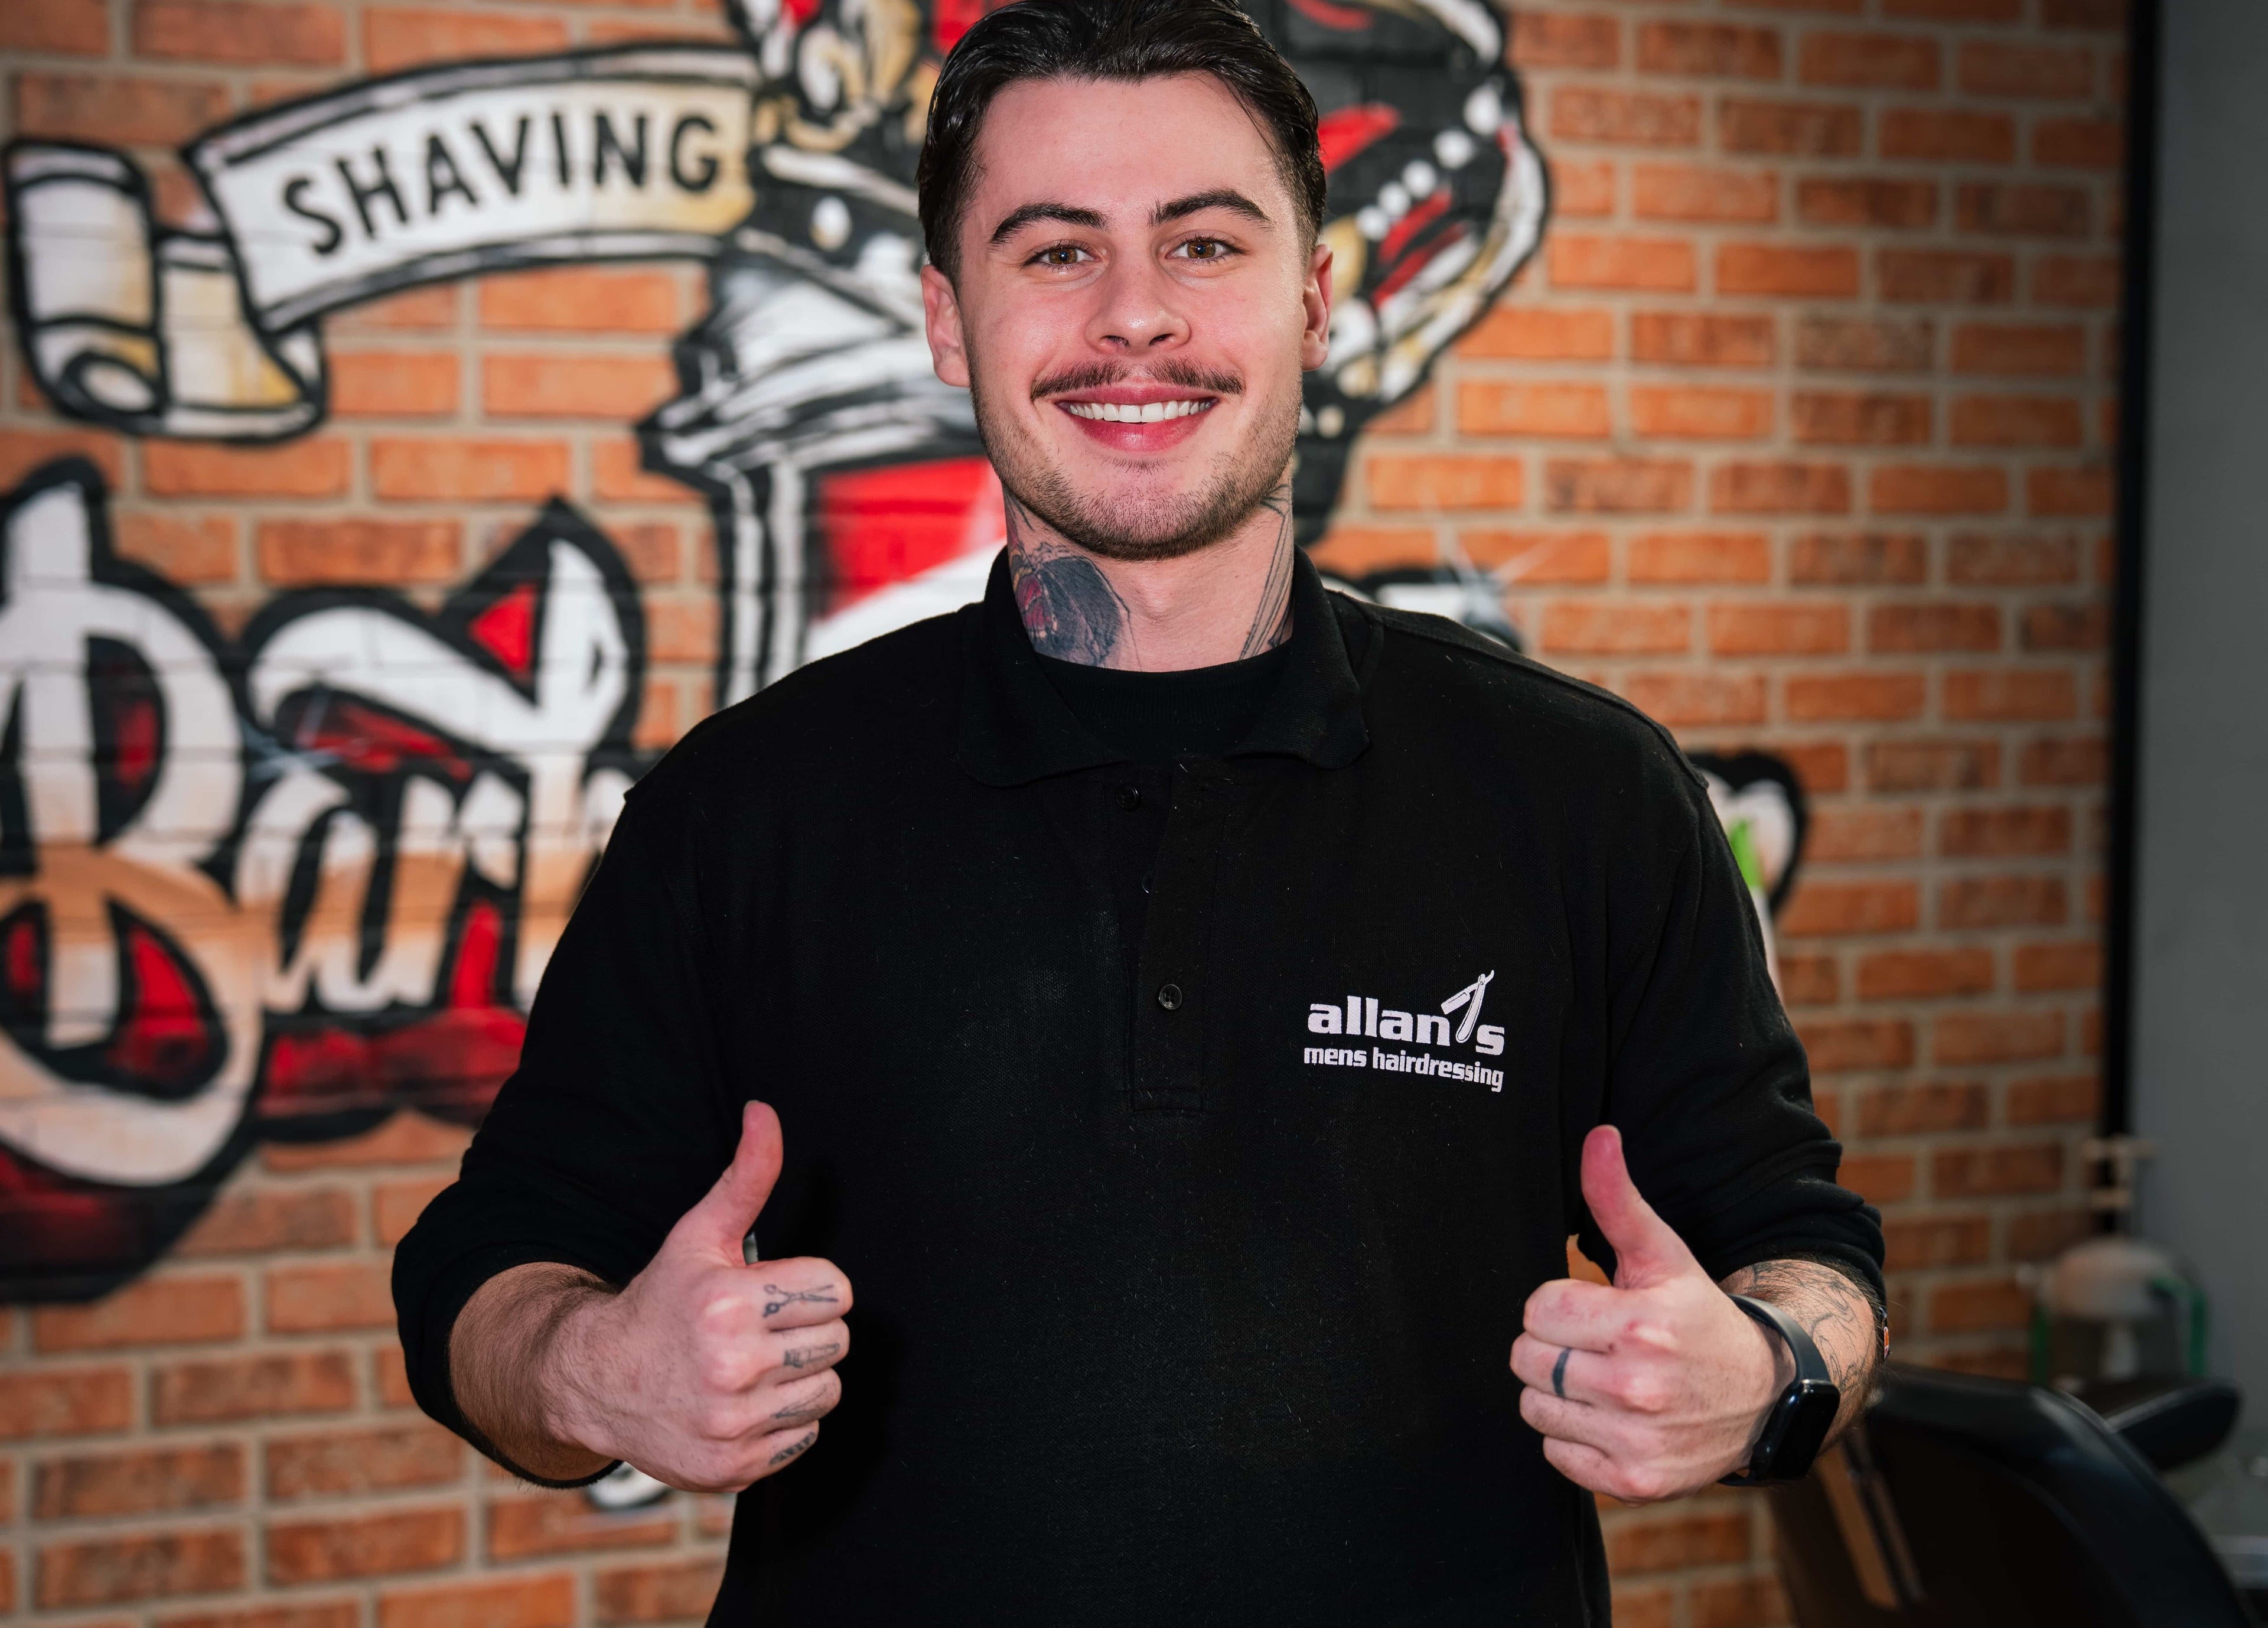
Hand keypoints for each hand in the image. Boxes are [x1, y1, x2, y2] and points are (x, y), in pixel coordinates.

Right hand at [542, 1101, 851, 1492]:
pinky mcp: (734, 1468)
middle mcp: (731, 1366)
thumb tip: (765, 1113)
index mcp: (729, 1303)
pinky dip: (784, 1422)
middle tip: (764, 1328)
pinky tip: (745, 1403)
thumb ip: (746, 1176)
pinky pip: (806, 1437)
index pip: (837, 1290)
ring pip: (828, 1390)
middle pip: (838, 1340)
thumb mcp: (699, 1234)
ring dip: (801, 1377)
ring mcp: (732, 1424)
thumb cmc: (660, 1301)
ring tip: (756, 1365)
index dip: (810, 1285)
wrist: (596, 1381)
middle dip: (807, 1329)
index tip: (774, 1290)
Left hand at [1510, 1125, 1786, 1502]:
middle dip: (1552, 1346)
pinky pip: (1555, 1454)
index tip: (1596, 1308)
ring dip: (1556, 1392)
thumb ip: (1618, 1199)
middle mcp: (1639, 1388)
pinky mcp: (1634, 1483)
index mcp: (1640, 1326)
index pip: (1537, 1309)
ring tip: (1601, 1379)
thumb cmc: (1699, 1317)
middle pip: (1527, 1359)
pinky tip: (1610, 1418)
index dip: (1560, 1304)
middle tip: (1594, 1344)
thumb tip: (1599, 1136)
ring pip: (1533, 1407)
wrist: (1762, 1395)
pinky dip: (1572, 1438)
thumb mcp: (1664, 1255)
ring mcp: (1637, 1441)